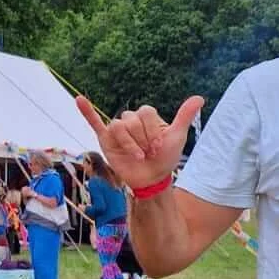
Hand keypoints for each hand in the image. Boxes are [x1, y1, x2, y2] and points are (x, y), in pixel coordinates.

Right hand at [76, 95, 202, 188]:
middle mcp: (130, 120)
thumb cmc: (164, 158)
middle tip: (148, 153)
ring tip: (137, 156)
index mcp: (146, 116)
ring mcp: (117, 129)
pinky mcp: (106, 139)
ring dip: (129, 144)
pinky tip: (79, 100)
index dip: (153, 131)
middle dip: (142, 140)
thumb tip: (199, 98)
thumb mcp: (177, 137)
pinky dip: (87, 112)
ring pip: (118, 127)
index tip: (159, 146)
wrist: (152, 179)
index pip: (145, 113)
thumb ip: (184, 116)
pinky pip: (95, 123)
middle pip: (132, 121)